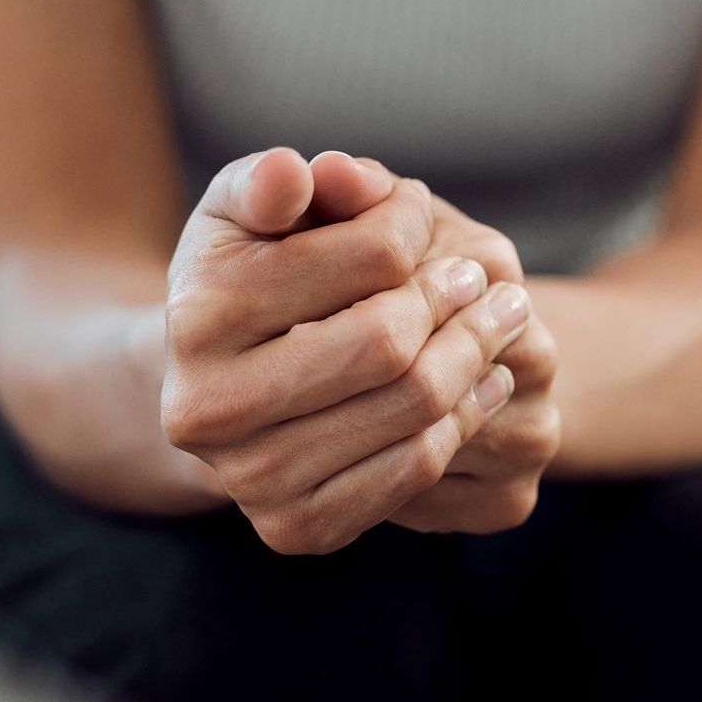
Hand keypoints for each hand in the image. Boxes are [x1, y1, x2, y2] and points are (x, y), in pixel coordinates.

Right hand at [160, 148, 533, 553]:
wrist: (214, 387)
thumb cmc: (246, 273)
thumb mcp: (249, 210)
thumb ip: (276, 180)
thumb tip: (300, 173)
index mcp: (198, 312)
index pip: (368, 256)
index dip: (412, 222)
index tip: (423, 210)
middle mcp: (208, 408)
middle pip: (390, 342)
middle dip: (458, 300)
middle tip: (486, 279)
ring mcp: (249, 479)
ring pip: (413, 410)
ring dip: (479, 356)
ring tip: (503, 319)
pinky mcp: (294, 528)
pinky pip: (415, 472)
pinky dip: (465, 419)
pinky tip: (486, 381)